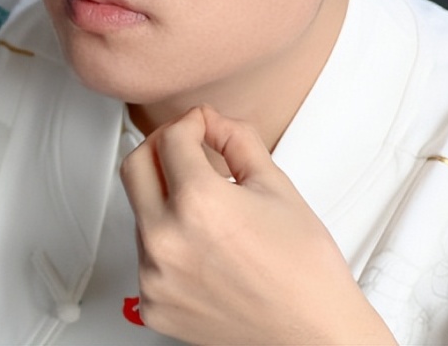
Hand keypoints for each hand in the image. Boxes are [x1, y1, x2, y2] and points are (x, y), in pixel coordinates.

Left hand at [120, 105, 395, 344]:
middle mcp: (166, 240)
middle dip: (162, 148)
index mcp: (198, 203)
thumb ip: (237, 139)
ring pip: (140, 212)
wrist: (312, 332)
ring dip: (165, 198)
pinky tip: (203, 248)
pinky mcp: (152, 303)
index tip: (200, 126)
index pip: (171, 138)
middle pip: (135, 167)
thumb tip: (212, 123)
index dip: (191, 123)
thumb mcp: (277, 186)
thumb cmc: (305, 271)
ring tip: (210, 212)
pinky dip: (168, 243)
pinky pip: (146, 256)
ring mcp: (154, 276)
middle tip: (187, 149)